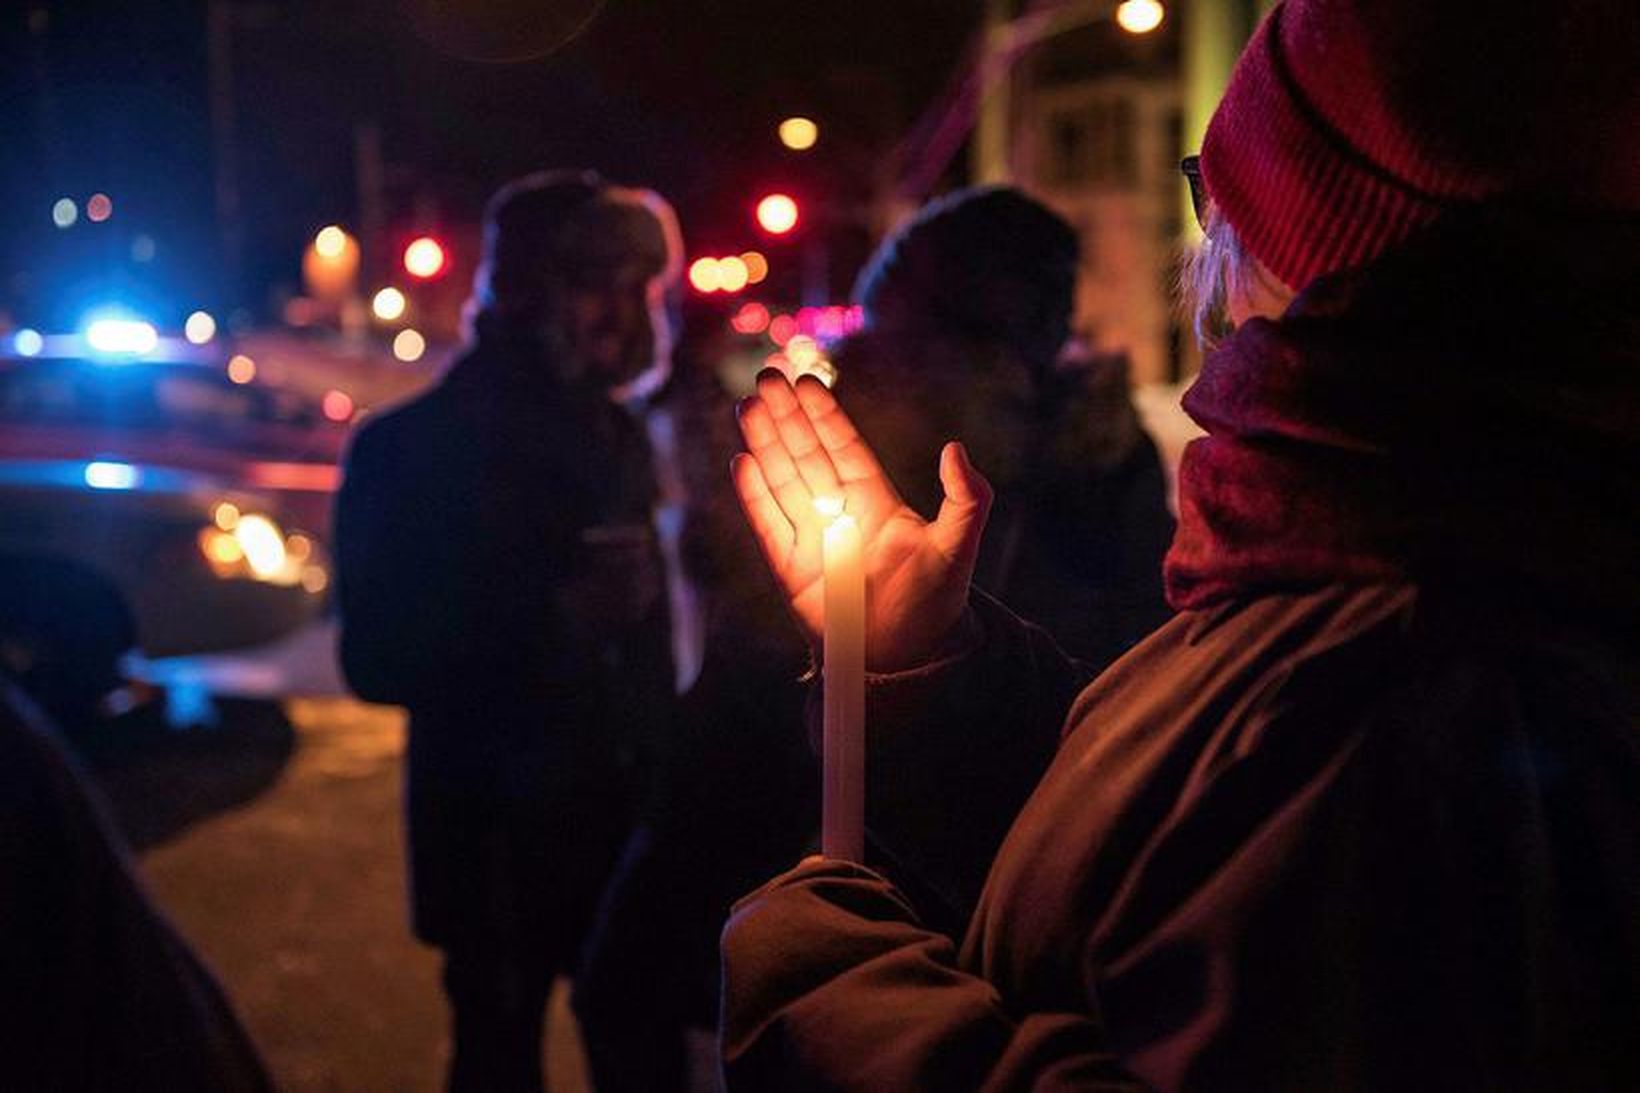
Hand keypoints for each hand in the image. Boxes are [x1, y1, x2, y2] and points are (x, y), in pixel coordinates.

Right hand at [732, 369, 991, 672]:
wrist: (908, 658)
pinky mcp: (791, 571)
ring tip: (748, 406)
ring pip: (783, 481)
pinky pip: (769, 525)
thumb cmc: (936, 601)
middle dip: (786, 418)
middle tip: (766, 377)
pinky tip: (742, 461)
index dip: (825, 416)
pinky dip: (755, 495)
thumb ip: (967, 498)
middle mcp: (841, 514)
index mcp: (876, 501)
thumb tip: (956, 450)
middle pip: (807, 455)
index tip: (807, 382)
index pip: (844, 448)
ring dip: (765, 444)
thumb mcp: (958, 546)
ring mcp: (813, 541)